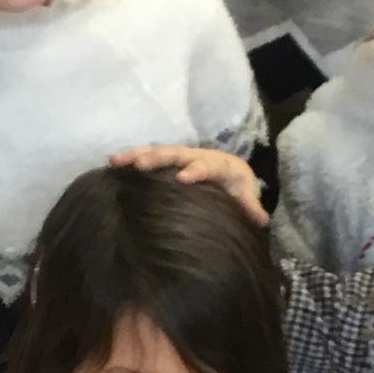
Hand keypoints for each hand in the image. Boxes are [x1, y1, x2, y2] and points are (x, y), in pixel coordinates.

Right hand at [109, 145, 266, 227]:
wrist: (229, 170)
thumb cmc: (237, 187)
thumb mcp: (245, 195)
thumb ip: (249, 207)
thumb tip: (260, 219)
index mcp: (218, 164)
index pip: (206, 165)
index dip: (196, 170)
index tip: (183, 178)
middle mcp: (196, 156)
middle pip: (176, 153)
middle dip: (158, 158)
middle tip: (140, 165)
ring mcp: (179, 157)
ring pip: (157, 152)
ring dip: (137, 155)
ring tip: (116, 160)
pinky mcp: (167, 161)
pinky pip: (148, 157)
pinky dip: (131, 159)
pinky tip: (113, 164)